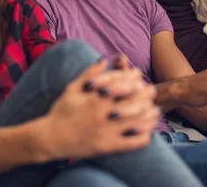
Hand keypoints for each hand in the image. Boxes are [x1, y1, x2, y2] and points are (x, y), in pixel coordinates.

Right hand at [43, 59, 159, 159]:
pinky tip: (148, 133)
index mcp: (96, 99)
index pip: (122, 85)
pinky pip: (131, 143)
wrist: (51, 138)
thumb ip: (89, 74)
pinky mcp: (108, 147)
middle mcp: (104, 114)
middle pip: (134, 102)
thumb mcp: (72, 88)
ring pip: (137, 123)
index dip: (133, 78)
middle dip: (146, 95)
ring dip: (149, 116)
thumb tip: (104, 59)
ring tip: (155, 111)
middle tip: (151, 91)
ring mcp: (107, 132)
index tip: (139, 74)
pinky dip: (143, 137)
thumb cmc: (61, 111)